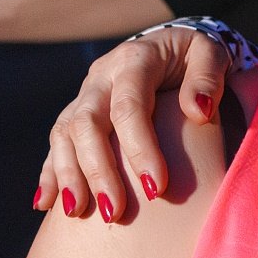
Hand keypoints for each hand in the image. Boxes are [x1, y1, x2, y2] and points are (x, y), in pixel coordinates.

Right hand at [34, 28, 231, 222]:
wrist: (173, 45)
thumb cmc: (196, 56)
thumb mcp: (211, 54)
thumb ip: (208, 78)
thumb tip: (198, 111)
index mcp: (134, 60)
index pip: (129, 106)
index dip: (139, 147)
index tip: (157, 189)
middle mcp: (101, 77)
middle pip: (87, 123)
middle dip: (97, 170)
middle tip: (114, 212)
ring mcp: (85, 94)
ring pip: (63, 133)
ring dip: (68, 175)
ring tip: (78, 213)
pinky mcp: (77, 112)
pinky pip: (56, 142)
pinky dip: (50, 173)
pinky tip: (46, 204)